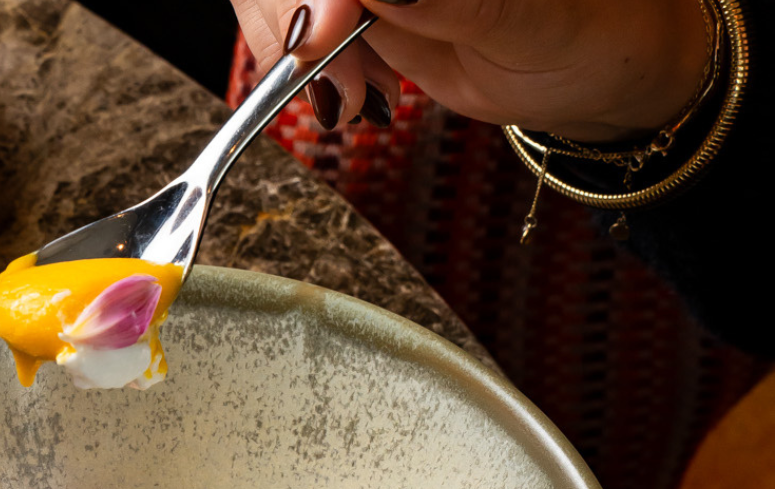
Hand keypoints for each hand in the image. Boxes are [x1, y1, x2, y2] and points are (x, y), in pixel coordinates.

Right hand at [230, 0, 711, 141]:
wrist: (587, 73)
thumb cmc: (585, 28)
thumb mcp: (527, 19)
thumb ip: (456, 1)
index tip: (324, 32)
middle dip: (295, 21)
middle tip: (341, 84)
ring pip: (280, 2)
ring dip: (297, 57)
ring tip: (358, 99)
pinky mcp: (354, 13)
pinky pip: (295, 37)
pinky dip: (307, 76)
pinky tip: (358, 94)